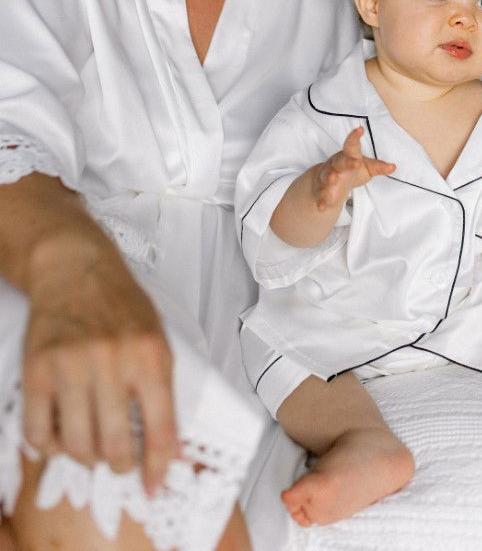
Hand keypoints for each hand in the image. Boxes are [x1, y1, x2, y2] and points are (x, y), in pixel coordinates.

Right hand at [23, 235, 177, 493]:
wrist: (75, 267)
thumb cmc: (121, 304)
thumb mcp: (158, 337)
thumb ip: (165, 389)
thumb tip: (173, 448)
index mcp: (151, 354)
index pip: (161, 429)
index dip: (159, 467)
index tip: (154, 485)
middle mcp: (113, 361)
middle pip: (116, 446)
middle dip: (119, 465)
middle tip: (118, 461)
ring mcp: (72, 365)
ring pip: (77, 445)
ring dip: (85, 456)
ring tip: (90, 444)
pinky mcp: (37, 368)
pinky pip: (38, 431)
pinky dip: (48, 445)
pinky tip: (58, 434)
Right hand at [311, 126, 394, 211]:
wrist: (328, 180)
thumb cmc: (350, 169)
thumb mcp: (367, 167)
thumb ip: (378, 167)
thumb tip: (393, 167)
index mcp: (348, 155)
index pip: (352, 145)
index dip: (355, 137)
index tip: (360, 129)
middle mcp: (336, 164)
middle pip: (341, 162)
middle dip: (347, 162)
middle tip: (355, 163)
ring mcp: (328, 176)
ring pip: (327, 176)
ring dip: (330, 178)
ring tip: (333, 180)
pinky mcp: (322, 190)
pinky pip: (321, 196)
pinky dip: (321, 201)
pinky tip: (322, 207)